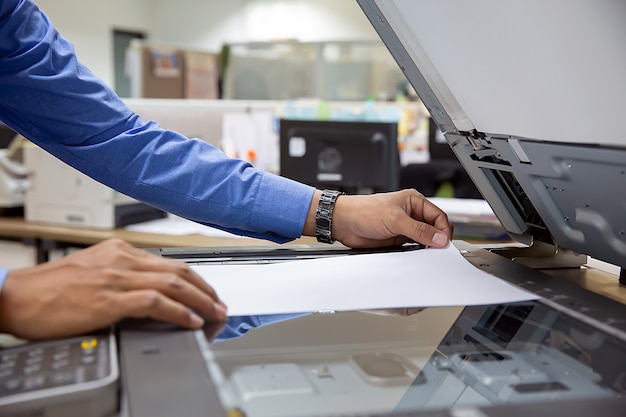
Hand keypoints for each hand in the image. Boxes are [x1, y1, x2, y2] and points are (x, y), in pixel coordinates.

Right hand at [0, 239, 226, 339]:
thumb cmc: (48, 289)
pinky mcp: (108, 298)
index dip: (195, 279)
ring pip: (173, 283)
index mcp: (119, 251)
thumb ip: (121, 276)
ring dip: (200, 300)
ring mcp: (116, 277)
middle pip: (179, 270)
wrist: (15, 296)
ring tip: (215, 314)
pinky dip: (178, 311)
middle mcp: (122, 259)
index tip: (207, 293)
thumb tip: (149, 293)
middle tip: (220, 305)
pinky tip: (190, 321)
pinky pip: (154, 301)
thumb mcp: (92, 272)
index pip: (169, 262)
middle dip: (206, 289)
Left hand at [305, 189, 452, 248]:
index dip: (443, 230)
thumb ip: (419, 230)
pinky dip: (417, 252)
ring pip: (425, 239)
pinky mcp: (398, 239)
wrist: (344, 222)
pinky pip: (413, 247)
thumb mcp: (395, 220)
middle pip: (434, 228)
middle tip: (436, 251)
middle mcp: (411, 213)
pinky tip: (416, 256)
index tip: (442, 243)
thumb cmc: (364, 211)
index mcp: (414, 201)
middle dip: (436, 239)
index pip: (438, 216)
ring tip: (426, 254)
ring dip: (426, 246)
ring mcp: (405, 227)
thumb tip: (439, 238)